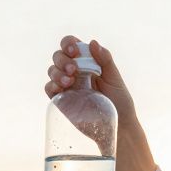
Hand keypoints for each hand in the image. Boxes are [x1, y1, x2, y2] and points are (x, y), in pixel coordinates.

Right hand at [45, 36, 156, 170]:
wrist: (119, 127)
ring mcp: (66, 86)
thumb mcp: (115, 79)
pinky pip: (49, 88)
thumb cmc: (120, 102)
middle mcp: (74, 72)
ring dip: (57, 71)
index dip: (69, 43)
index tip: (75, 51)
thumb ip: (105, 60)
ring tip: (69, 80)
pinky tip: (61, 88)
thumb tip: (92, 42)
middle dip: (62, 59)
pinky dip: (52, 85)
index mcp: (87, 62)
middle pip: (58, 56)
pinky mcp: (61, 100)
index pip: (71, 45)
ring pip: (52, 70)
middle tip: (74, 69)